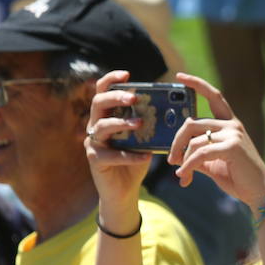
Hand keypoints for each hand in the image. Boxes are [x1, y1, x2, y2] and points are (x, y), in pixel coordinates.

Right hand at [85, 71, 154, 217]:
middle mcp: (95, 126)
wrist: (124, 191)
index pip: (103, 91)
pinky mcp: (95, 160)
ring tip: (140, 124)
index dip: (112, 80)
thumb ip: (150, 124)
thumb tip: (172, 109)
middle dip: (116, 97)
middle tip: (134, 98)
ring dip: (122, 123)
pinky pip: (111, 154)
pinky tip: (146, 157)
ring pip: (102, 126)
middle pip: (98, 103)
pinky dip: (130, 155)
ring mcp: (93, 143)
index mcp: (106, 116)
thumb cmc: (135, 160)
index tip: (127, 73)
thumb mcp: (144, 139)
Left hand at [167, 74, 264, 207]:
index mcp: (230, 124)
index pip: (213, 96)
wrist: (259, 193)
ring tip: (181, 174)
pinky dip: (188, 166)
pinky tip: (184, 177)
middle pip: (192, 122)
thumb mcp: (213, 163)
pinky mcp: (232, 147)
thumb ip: (197, 153)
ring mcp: (234, 134)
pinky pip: (200, 153)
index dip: (196, 84)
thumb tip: (176, 155)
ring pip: (194, 140)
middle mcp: (233, 125)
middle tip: (171, 159)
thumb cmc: (238, 178)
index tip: (179, 77)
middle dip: (177, 141)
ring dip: (183, 159)